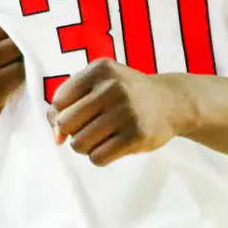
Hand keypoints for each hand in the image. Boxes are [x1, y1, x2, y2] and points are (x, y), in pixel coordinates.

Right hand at [0, 0, 24, 134]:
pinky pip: (17, 70)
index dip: (8, 22)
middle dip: (18, 37)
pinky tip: (22, 76)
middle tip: (28, 45)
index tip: (15, 30)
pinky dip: (24, 73)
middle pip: (4, 30)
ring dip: (23, 55)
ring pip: (12, 49)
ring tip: (25, 60)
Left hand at [48, 59, 191, 164]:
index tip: (81, 114)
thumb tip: (56, 138)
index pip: (58, 101)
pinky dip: (99, 157)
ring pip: (79, 144)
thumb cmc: (124, 96)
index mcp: (100, 69)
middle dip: (73, 132)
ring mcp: (126, 111)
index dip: (64, 113)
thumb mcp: (97, 86)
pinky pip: (98, 158)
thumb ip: (67, 107)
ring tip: (102, 137)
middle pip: (65, 124)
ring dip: (85, 147)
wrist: (171, 102)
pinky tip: (113, 146)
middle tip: (91, 128)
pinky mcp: (137, 135)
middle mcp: (113, 87)